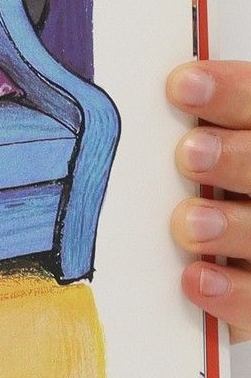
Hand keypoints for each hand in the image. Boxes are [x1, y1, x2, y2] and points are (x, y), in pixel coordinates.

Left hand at [170, 62, 250, 338]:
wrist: (214, 260)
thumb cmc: (190, 192)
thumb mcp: (188, 151)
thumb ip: (178, 131)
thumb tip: (140, 98)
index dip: (232, 92)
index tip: (183, 86)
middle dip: (237, 159)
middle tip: (190, 155)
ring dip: (232, 227)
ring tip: (189, 224)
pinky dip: (232, 292)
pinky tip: (195, 279)